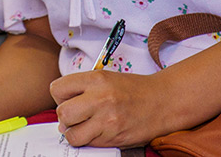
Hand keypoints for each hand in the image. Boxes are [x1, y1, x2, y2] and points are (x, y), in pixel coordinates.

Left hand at [51, 69, 169, 147]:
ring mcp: (107, 121)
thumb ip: (81, 88)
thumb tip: (61, 109)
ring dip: (74, 132)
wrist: (163, 102)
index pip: (57, 89)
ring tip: (84, 126)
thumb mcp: (104, 77)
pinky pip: (89, 144)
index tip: (68, 99)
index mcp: (95, 79)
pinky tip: (97, 132)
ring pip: (72, 134)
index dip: (59, 97)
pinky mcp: (114, 138)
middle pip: (62, 113)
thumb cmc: (133, 89)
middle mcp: (100, 99)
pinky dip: (88, 140)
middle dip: (64, 116)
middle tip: (74, 116)